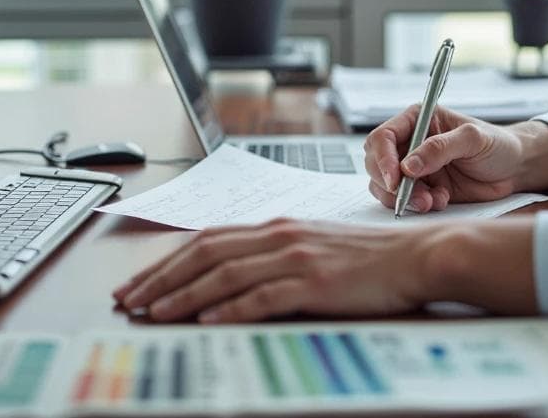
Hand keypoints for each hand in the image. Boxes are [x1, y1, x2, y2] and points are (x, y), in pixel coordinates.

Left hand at [112, 218, 430, 323]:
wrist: (418, 256)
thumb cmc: (372, 258)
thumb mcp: (316, 248)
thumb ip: (276, 256)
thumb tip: (235, 278)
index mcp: (278, 226)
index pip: (208, 240)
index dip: (167, 261)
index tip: (139, 283)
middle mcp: (281, 236)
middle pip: (204, 253)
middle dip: (160, 278)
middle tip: (129, 300)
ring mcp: (296, 258)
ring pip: (224, 274)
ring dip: (183, 296)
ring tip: (154, 313)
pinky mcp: (314, 283)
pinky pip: (261, 296)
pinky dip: (229, 309)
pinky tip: (207, 320)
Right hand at [364, 106, 547, 212]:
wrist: (515, 169)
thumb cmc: (498, 144)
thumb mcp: (473, 139)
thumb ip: (440, 148)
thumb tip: (408, 165)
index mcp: (418, 120)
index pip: (383, 136)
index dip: (382, 158)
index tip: (394, 178)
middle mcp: (411, 143)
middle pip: (376, 163)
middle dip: (390, 184)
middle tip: (415, 197)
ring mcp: (414, 168)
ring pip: (385, 186)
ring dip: (404, 198)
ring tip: (431, 202)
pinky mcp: (422, 189)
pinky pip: (404, 201)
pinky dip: (417, 206)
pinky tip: (441, 201)